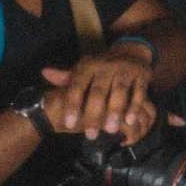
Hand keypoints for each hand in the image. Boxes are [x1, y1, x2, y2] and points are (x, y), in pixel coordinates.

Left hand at [40, 46, 160, 141]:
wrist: (131, 51)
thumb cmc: (101, 68)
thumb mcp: (83, 70)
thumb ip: (65, 76)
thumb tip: (44, 73)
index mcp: (88, 65)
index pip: (78, 85)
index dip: (72, 104)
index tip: (68, 124)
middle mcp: (106, 66)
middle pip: (98, 91)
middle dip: (94, 113)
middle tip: (90, 134)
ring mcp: (125, 70)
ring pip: (119, 92)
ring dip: (114, 111)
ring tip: (110, 130)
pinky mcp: (141, 75)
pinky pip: (138, 92)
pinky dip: (134, 107)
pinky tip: (129, 121)